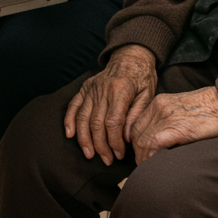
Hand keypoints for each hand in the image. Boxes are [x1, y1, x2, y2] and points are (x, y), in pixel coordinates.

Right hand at [63, 45, 156, 165]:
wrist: (130, 57)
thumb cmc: (142, 78)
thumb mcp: (147, 95)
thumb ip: (136, 115)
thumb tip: (126, 138)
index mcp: (120, 90)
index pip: (113, 122)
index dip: (114, 141)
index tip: (119, 154)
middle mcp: (102, 89)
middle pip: (96, 123)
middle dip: (101, 145)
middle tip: (107, 160)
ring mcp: (91, 88)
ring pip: (83, 118)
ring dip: (85, 139)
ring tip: (90, 155)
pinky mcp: (85, 88)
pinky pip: (74, 105)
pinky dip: (70, 120)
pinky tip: (70, 135)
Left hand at [129, 86, 217, 164]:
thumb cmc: (207, 111)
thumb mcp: (179, 110)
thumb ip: (166, 122)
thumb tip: (158, 144)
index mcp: (158, 102)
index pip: (136, 125)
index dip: (137, 143)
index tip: (142, 154)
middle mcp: (159, 107)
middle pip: (137, 134)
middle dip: (138, 153)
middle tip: (145, 165)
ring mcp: (166, 116)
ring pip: (143, 141)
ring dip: (144, 158)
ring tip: (151, 168)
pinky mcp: (177, 128)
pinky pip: (155, 144)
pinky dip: (153, 157)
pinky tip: (157, 164)